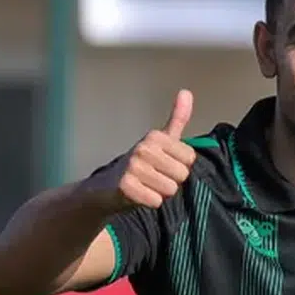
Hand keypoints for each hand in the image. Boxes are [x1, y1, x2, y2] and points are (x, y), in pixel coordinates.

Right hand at [90, 89, 196, 210]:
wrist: (104, 187)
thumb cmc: (139, 163)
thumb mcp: (160, 140)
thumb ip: (176, 119)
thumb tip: (186, 91)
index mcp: (155, 136)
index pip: (190, 159)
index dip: (179, 166)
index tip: (162, 165)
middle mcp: (144, 148)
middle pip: (182, 175)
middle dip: (171, 181)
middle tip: (152, 178)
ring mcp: (133, 166)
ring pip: (170, 190)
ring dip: (160, 193)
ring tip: (145, 186)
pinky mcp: (125, 186)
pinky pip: (156, 201)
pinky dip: (149, 202)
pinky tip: (137, 195)